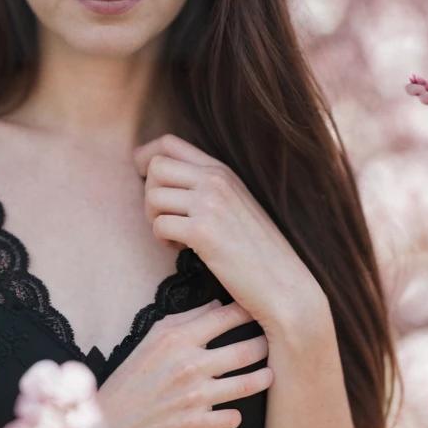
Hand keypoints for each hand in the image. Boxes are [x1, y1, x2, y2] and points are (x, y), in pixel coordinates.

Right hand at [92, 299, 271, 427]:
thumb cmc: (128, 383)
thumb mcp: (149, 342)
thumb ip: (183, 321)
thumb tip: (217, 306)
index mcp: (176, 340)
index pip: (227, 317)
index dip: (250, 311)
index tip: (262, 311)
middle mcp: (190, 365)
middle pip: (247, 349)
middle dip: (265, 345)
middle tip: (273, 344)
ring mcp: (196, 398)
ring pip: (250, 383)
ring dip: (263, 378)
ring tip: (269, 374)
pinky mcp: (198, 427)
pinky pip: (234, 417)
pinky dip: (236, 414)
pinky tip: (234, 412)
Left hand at [132, 133, 325, 334]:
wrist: (284, 284)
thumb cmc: (256, 249)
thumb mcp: (234, 203)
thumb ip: (205, 185)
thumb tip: (157, 176)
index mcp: (223, 170)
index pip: (169, 143)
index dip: (146, 158)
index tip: (144, 179)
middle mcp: (216, 180)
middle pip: (155, 166)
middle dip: (149, 193)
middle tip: (164, 217)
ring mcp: (210, 203)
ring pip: (153, 196)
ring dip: (155, 218)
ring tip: (176, 235)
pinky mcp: (203, 232)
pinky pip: (159, 225)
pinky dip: (163, 239)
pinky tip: (181, 249)